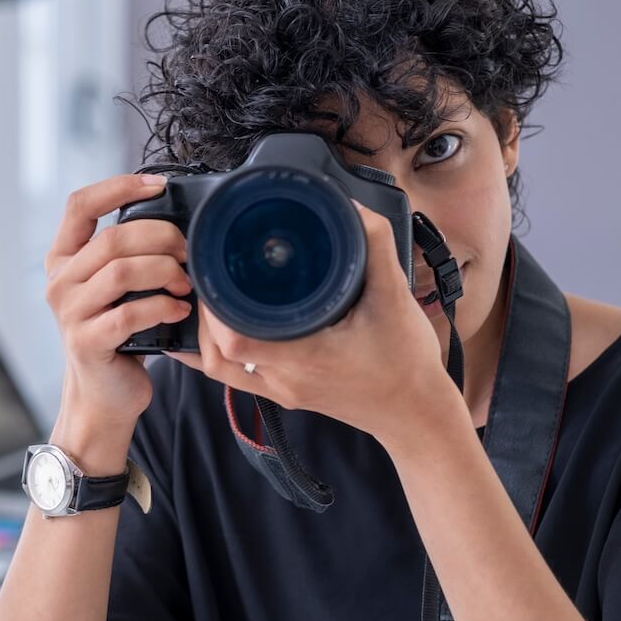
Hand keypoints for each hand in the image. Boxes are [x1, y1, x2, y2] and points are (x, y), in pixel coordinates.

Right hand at [44, 174, 192, 433]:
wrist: (104, 395)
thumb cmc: (119, 332)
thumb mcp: (115, 286)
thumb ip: (129, 253)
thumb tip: (180, 221)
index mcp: (64, 258)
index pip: (80, 205)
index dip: (119, 187)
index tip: (158, 185)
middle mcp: (60, 281)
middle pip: (112, 239)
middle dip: (161, 237)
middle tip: (189, 251)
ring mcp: (69, 313)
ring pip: (120, 271)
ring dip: (163, 271)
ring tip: (186, 283)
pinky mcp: (87, 342)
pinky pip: (128, 313)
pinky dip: (161, 307)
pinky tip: (179, 311)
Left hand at [165, 200, 458, 444]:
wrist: (417, 412)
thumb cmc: (406, 362)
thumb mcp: (395, 297)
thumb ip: (375, 246)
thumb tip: (352, 208)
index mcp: (303, 358)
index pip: (233, 342)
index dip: (213, 310)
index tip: (214, 274)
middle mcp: (284, 380)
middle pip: (216, 356)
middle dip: (203, 316)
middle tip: (208, 276)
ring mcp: (283, 391)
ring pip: (222, 369)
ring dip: (208, 336)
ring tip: (212, 296)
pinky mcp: (287, 393)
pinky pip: (238, 376)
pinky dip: (221, 352)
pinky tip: (217, 328)